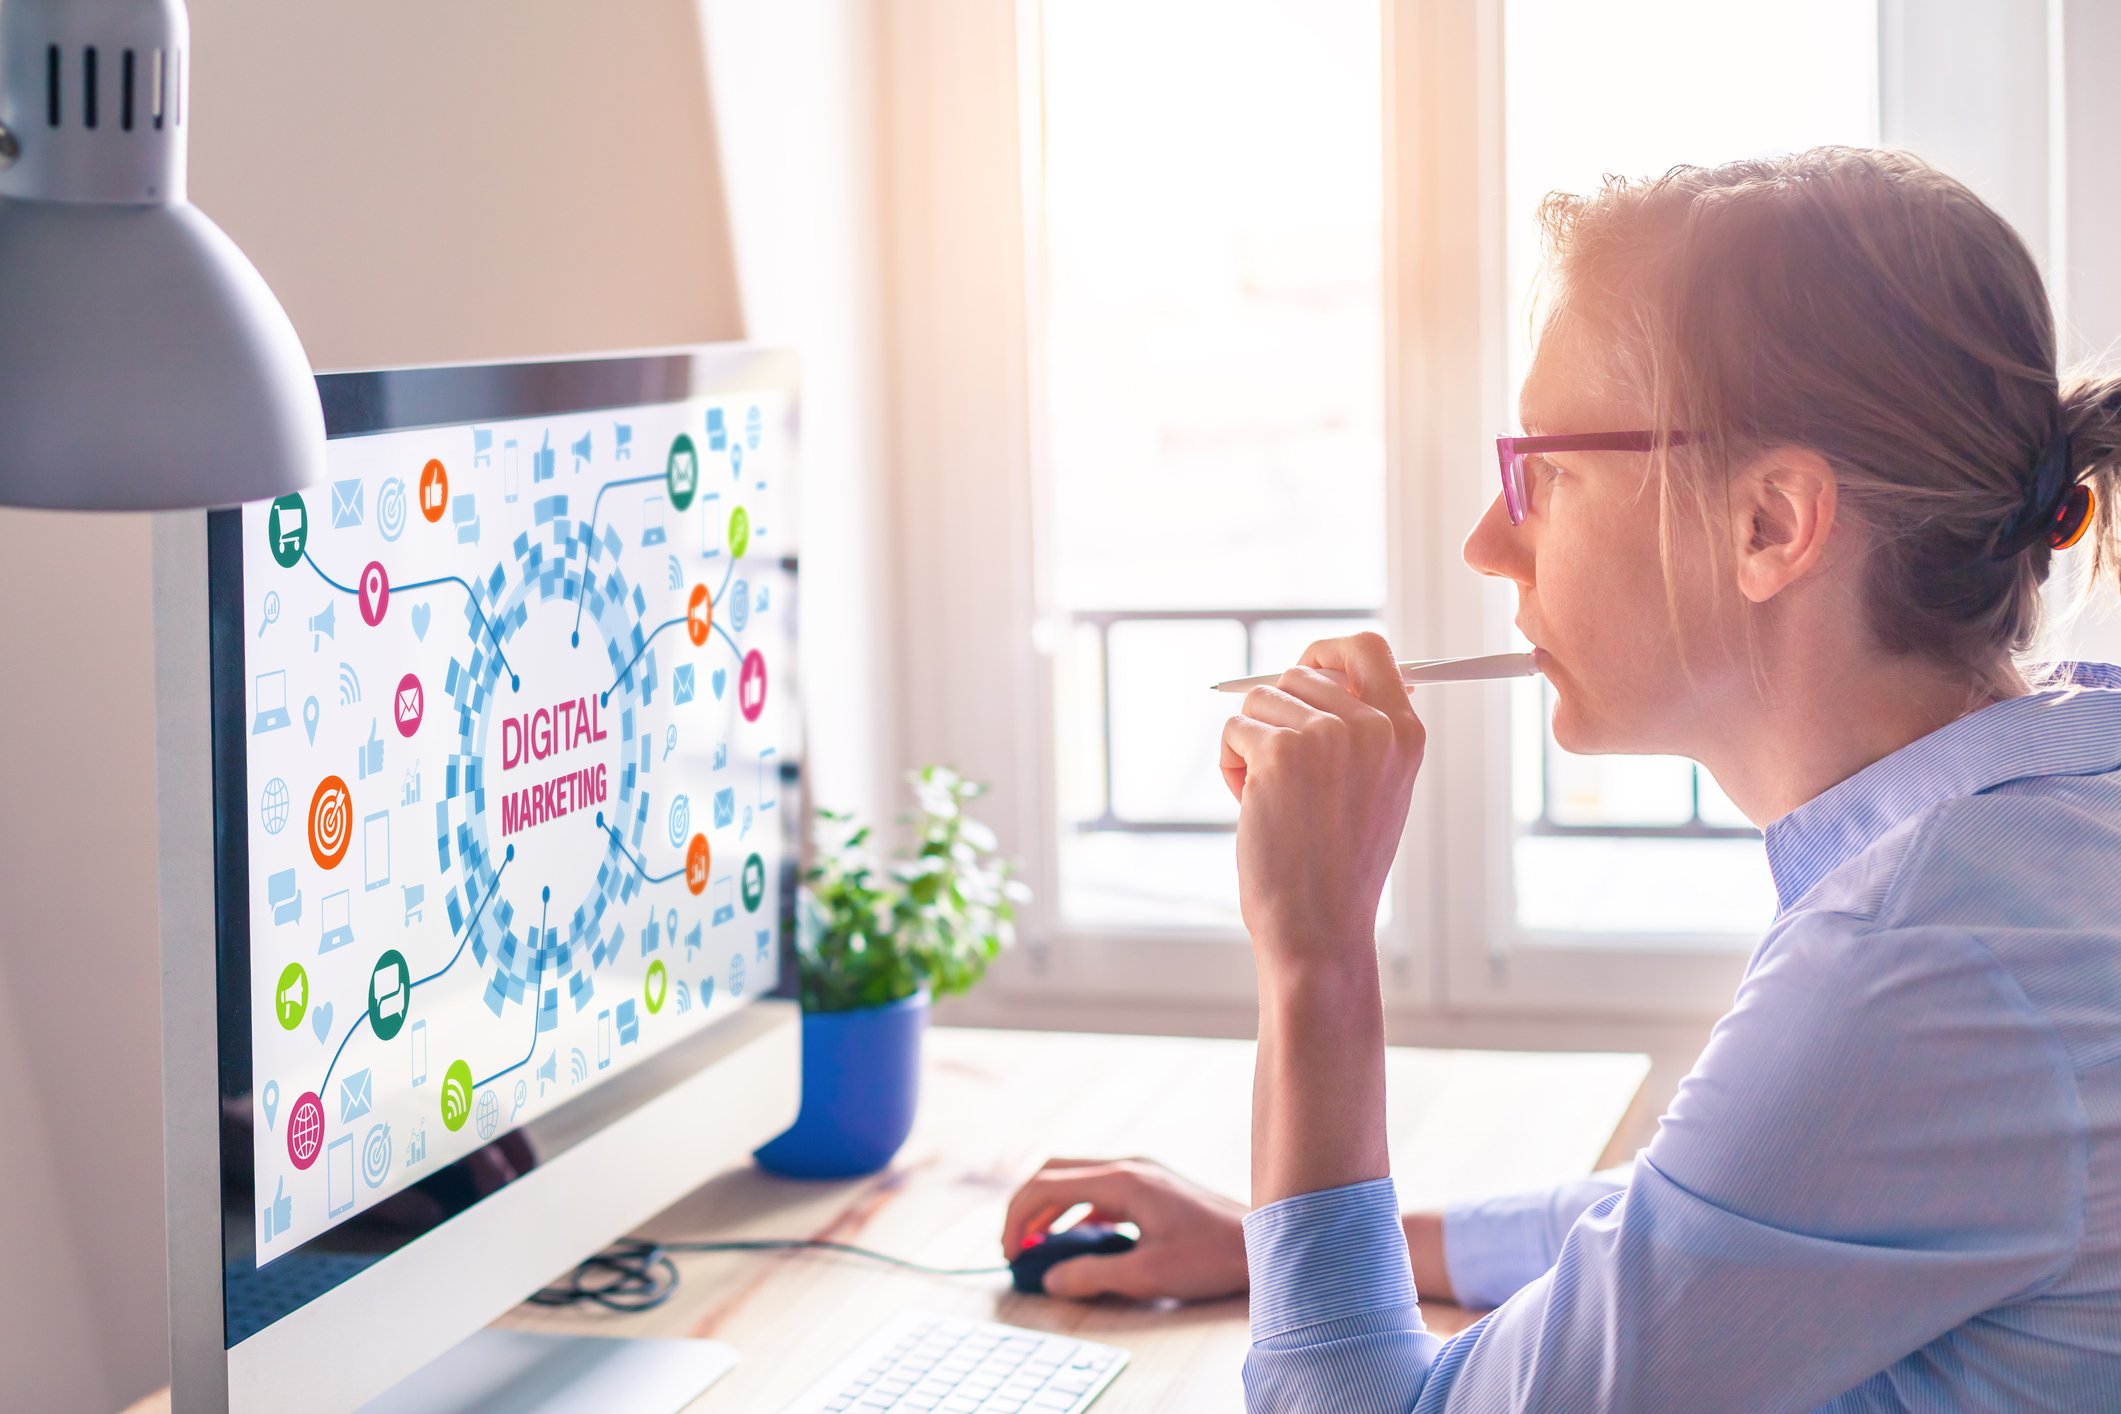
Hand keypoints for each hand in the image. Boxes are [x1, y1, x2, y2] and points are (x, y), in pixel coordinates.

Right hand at [999, 1158, 1249, 1301]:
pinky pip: (1100, 1190)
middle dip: (1027, 1207)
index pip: (1047, 1185)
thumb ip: (1092, 1275)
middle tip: (1014, 1245)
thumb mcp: (1146, 1275)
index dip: (1018, 1217)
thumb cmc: (1212, 1256)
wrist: (1264, 1242)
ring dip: (1052, 1209)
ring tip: (1039, 1246)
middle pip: (1056, 1172)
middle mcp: (1128, 1166)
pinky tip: (1080, 1242)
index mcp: (1122, 1181)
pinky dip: (1078, 1212)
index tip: (1009, 1251)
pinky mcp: (1152, 1185)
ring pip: (1077, 1179)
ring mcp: (1142, 1172)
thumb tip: (1051, 1278)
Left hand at [1218, 632, 1425, 975]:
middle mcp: (1372, 726)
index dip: (1327, 652)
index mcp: (1405, 732)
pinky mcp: (1279, 751)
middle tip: (1284, 776)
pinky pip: (1234, 730)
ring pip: (1259, 700)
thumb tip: (1324, 670)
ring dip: (1251, 745)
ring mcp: (1327, 735)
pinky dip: (1231, 767)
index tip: (1304, 668)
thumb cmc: (1339, 865)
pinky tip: (1252, 808)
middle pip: (1299, 674)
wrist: (1320, 925)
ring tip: (1273, 799)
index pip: (1368, 648)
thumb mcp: (1377, 788)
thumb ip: (1362, 729)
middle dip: (1277, 717)